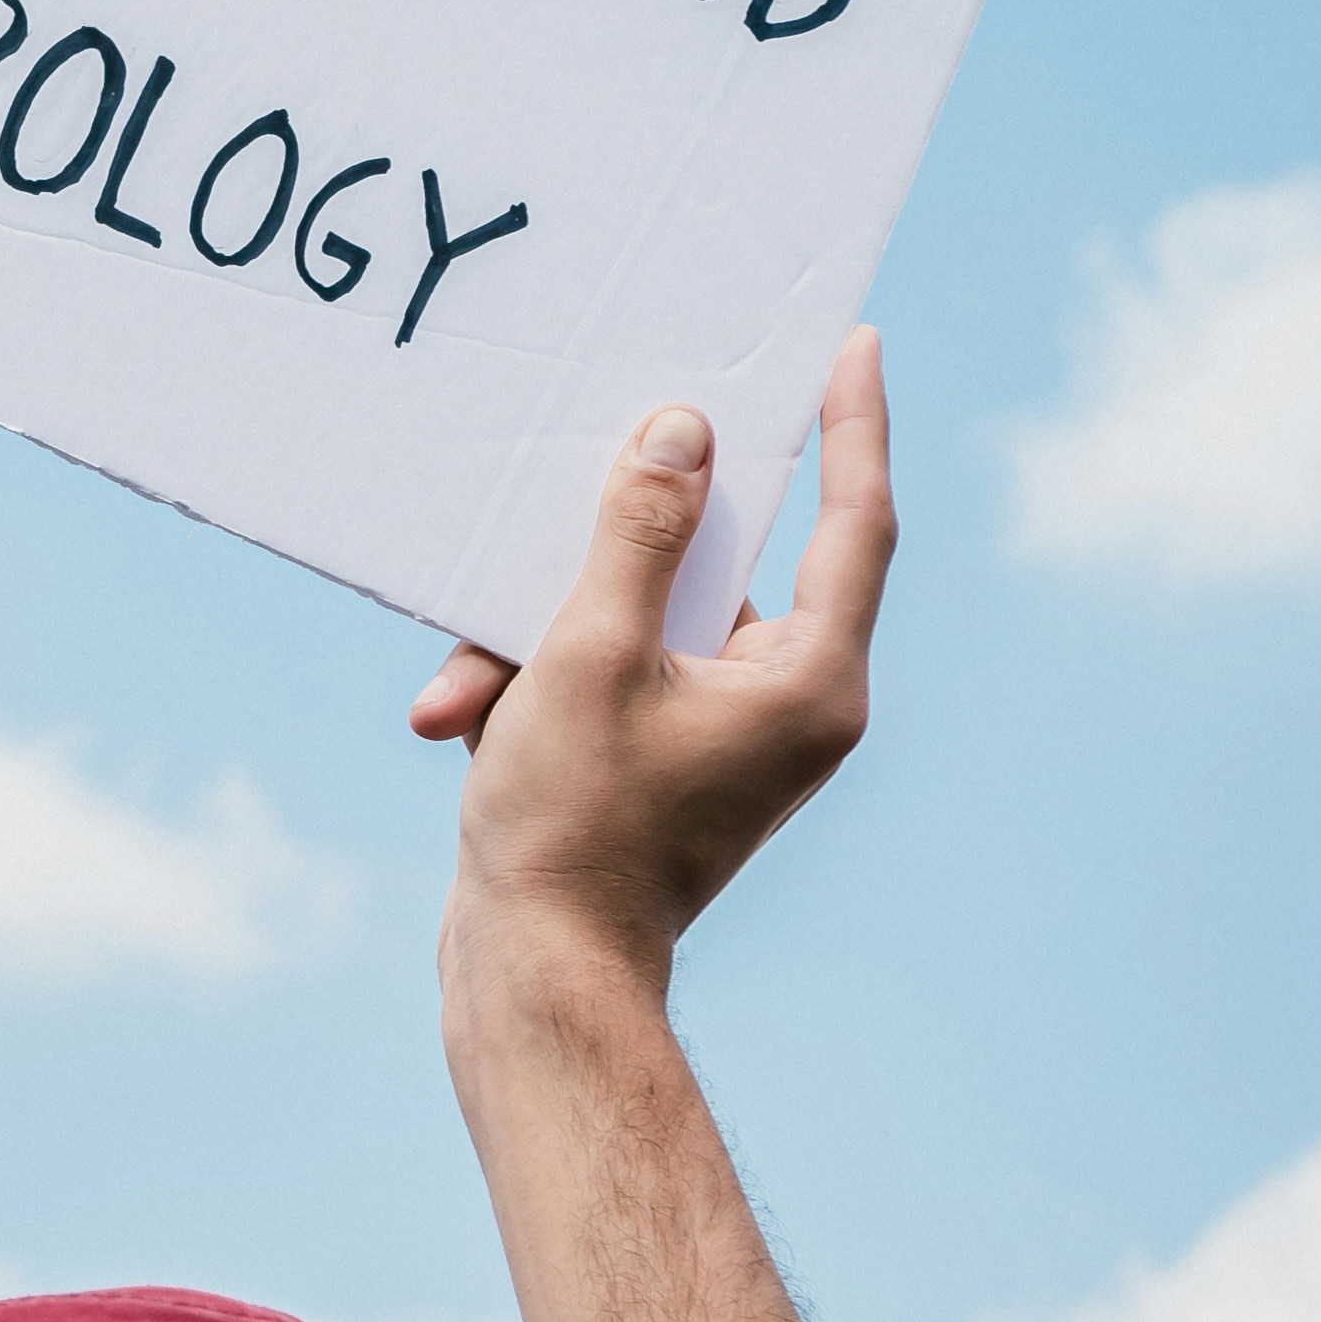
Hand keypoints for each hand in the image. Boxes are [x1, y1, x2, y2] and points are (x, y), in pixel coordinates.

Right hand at [414, 333, 895, 1008]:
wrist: (535, 979)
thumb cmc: (571, 829)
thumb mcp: (590, 655)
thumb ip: (638, 533)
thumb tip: (685, 432)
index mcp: (811, 683)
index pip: (855, 522)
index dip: (853, 424)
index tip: (855, 342)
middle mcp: (793, 708)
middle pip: (722, 569)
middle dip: (609, 553)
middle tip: (588, 467)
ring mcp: (736, 739)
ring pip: (647, 625)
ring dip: (544, 638)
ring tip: (465, 695)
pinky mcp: (676, 762)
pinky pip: (620, 674)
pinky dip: (543, 681)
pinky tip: (469, 719)